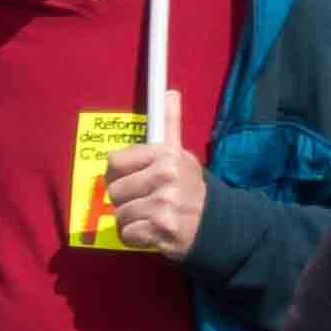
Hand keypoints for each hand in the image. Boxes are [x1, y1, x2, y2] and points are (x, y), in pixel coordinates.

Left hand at [95, 136, 209, 255]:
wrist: (216, 224)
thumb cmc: (190, 188)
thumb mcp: (181, 154)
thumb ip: (170, 125)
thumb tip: (169, 92)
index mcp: (165, 155)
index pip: (115, 161)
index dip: (118, 174)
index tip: (133, 180)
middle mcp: (165, 176)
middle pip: (114, 190)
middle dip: (125, 201)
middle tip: (145, 202)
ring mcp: (163, 204)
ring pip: (119, 214)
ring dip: (131, 221)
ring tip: (150, 217)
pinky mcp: (161, 229)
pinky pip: (126, 234)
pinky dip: (135, 238)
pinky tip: (151, 232)